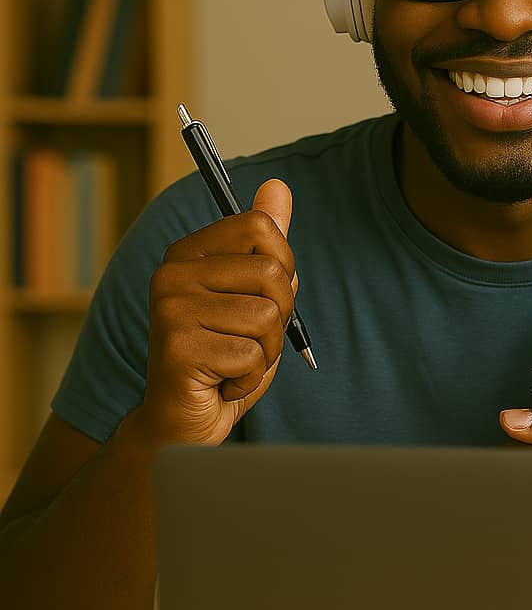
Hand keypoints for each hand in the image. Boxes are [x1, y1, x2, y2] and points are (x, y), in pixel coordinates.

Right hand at [133, 178, 297, 448]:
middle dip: (279, 316)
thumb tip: (278, 186)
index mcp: (189, 252)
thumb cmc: (223, 357)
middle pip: (272, 273)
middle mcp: (172, 273)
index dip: (283, 267)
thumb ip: (266, 244)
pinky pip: (252, 355)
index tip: (265, 296)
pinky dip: (249, 377)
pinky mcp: (177, 347)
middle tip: (248, 339)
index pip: (259, 227)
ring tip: (232, 361)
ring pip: (267, 316)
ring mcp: (170, 308)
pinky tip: (221, 382)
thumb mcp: (253, 295)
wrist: (182, 423)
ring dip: (265, 350)